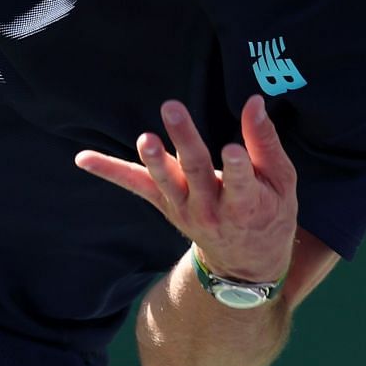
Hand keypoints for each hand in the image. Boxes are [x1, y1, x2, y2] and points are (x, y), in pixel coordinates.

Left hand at [75, 96, 297, 282]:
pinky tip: (83, 158)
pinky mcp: (163, 203)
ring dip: (152, 159)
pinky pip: (135, 185)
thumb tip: (255, 101)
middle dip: (185, 142)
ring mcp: (183, 208)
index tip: (232, 149)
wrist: (244, 264)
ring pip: (165, 181)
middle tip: (173, 109)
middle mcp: (210, 209)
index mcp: (247, 205)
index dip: (238, 168)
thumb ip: (266, 143)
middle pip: (196, 173)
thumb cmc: (270, 214)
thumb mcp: (282, 183)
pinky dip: (109, 171)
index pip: (242, 185)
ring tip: (144, 138)